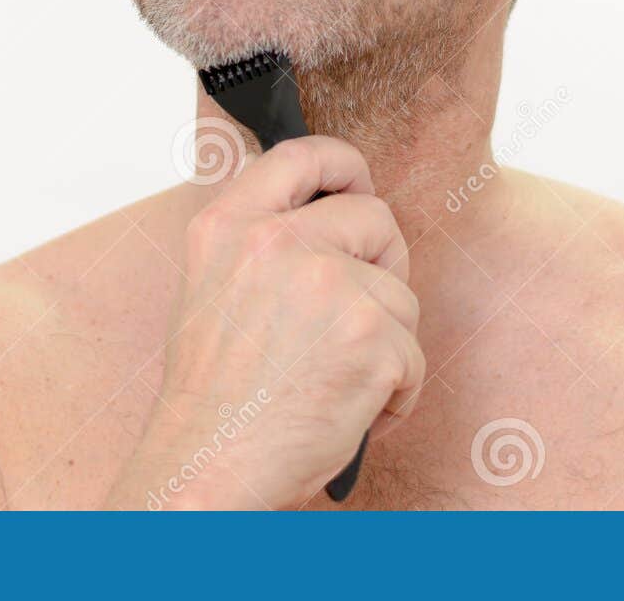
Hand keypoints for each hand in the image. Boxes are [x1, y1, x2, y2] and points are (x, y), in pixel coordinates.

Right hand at [105, 135, 422, 509]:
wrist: (209, 470)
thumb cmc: (211, 399)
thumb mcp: (210, 287)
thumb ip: (259, 242)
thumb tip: (324, 213)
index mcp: (229, 226)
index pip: (303, 154)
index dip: (344, 166)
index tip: (358, 188)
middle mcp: (276, 243)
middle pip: (374, 216)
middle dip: (382, 264)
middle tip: (357, 316)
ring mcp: (328, 285)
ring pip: (400, 294)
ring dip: (385, 343)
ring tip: (337, 382)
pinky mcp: (372, 336)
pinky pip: (414, 354)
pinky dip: (395, 392)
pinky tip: (351, 412)